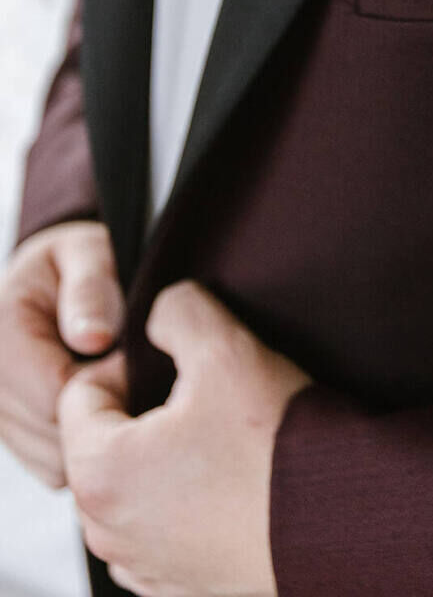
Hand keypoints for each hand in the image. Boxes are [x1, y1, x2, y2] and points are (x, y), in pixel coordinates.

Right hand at [0, 221, 123, 487]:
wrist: (56, 280)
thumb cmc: (79, 262)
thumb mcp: (88, 253)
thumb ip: (91, 288)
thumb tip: (93, 337)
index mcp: (0, 333)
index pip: (56, 395)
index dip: (107, 385)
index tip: (130, 361)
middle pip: (53, 437)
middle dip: (102, 415)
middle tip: (129, 377)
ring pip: (53, 463)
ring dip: (93, 436)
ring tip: (113, 388)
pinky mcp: (10, 434)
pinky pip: (52, 468)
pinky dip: (83, 449)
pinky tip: (100, 408)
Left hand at [59, 280, 310, 596]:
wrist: (340, 521)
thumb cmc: (278, 444)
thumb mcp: (225, 346)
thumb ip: (176, 310)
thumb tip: (160, 316)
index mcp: (99, 472)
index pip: (80, 392)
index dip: (129, 363)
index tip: (181, 364)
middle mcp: (107, 532)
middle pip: (105, 442)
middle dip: (147, 412)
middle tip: (208, 396)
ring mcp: (143, 566)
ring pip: (136, 485)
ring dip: (168, 458)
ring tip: (226, 439)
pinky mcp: (180, 586)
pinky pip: (165, 526)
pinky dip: (189, 501)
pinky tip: (236, 481)